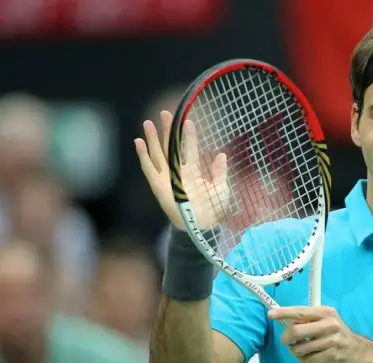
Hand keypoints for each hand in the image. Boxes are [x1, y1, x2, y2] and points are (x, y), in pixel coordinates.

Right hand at [134, 110, 229, 229]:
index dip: (188, 135)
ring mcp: (167, 178)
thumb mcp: (221, 189)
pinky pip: (148, 168)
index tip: (188, 121)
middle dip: (167, 131)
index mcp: (193, 172)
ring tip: (149, 122)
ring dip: (153, 138)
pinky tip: (138, 141)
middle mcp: (178, 172)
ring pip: (158, 154)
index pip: (189, 149)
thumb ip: (220, 172)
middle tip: (166, 113)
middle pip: (170, 147)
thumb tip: (221, 154)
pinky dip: (143, 155)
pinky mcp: (158, 185)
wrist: (202, 226)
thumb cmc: (212, 210)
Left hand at [268, 306, 370, 362]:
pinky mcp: (330, 355)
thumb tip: (284, 319)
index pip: (300, 311)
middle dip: (286, 338)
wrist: (358, 352)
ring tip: (302, 350)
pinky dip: (304, 359)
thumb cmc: (338, 335)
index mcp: (326, 312)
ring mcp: (330, 340)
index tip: (270, 314)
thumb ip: (309, 319)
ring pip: (299, 348)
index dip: (284, 312)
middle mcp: (329, 324)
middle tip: (286, 342)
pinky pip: (306, 359)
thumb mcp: (327, 321)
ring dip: (296, 351)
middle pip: (296, 331)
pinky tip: (310, 357)